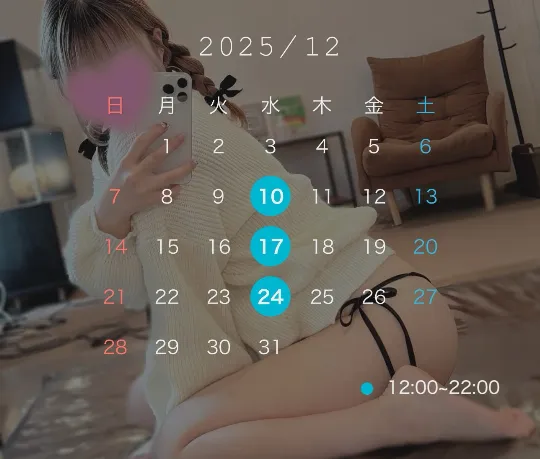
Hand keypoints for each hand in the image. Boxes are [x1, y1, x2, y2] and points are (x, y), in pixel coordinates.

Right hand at [95, 122, 195, 238]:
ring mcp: (143, 188)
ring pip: (168, 177)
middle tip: (183, 137)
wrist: (112, 207)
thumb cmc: (121, 182)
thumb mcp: (124, 166)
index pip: (140, 143)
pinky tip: (180, 186)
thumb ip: (137, 156)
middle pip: (156, 157)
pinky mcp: (149, 201)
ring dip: (183, 169)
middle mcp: (135, 174)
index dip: (153, 132)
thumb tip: (160, 142)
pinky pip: (167, 195)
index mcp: (127, 162)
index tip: (164, 124)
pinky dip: (175, 191)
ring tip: (194, 162)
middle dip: (171, 146)